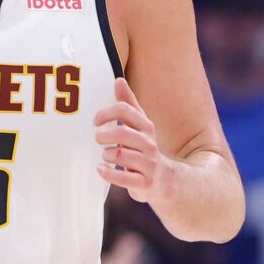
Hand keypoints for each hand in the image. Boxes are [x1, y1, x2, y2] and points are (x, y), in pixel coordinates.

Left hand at [94, 78, 169, 204]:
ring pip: (120, 154)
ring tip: (105, 155)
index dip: (106, 113)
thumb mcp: (141, 126)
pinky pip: (122, 177)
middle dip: (103, 135)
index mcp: (146, 127)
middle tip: (98, 138)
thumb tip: (118, 80)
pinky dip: (107, 173)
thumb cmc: (146, 150)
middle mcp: (149, 144)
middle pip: (122, 132)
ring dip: (106, 154)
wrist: (167, 181)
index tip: (96, 121)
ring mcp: (148, 164)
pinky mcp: (144, 183)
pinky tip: (101, 169)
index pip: (125, 111)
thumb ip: (129, 104)